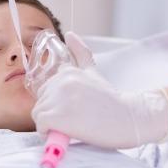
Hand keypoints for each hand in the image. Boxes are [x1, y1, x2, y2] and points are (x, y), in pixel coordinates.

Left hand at [32, 33, 167, 148]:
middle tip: (76, 118)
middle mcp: (60, 82)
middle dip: (53, 112)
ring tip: (74, 125)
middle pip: (41, 102)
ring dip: (52, 124)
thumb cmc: (111, 100)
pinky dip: (50, 133)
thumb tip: (69, 33)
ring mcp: (58, 99)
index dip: (57, 103)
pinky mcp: (56, 117)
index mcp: (66, 72)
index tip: (74, 108)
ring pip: (39, 114)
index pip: (45, 89)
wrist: (128, 118)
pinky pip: (41, 126)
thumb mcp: (93, 73)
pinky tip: (67, 132)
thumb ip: (80, 53)